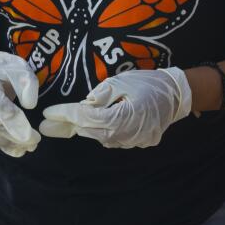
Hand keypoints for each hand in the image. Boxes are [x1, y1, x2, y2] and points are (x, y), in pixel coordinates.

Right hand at [0, 51, 40, 157]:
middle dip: (16, 137)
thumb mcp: (20, 67)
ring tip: (31, 146)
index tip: (32, 135)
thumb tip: (30, 105)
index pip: (1, 108)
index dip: (16, 123)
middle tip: (36, 141)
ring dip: (12, 144)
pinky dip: (5, 146)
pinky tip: (20, 151)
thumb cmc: (5, 68)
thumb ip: (27, 84)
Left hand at [40, 67, 191, 148]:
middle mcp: (124, 135)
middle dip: (67, 125)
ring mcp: (131, 142)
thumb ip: (101, 94)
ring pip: (99, 137)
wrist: (178, 95)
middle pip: (88, 131)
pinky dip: (100, 130)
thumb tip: (84, 106)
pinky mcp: (137, 142)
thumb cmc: (149, 83)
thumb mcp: (122, 81)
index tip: (47, 114)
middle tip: (46, 125)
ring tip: (63, 124)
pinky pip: (112, 138)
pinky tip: (92, 123)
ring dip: (84, 128)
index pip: (85, 118)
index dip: (64, 115)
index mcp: (120, 118)